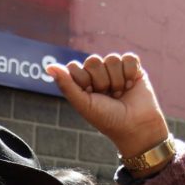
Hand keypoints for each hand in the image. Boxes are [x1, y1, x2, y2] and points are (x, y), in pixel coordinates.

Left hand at [46, 53, 168, 157]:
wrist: (135, 126)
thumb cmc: (106, 118)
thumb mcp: (83, 104)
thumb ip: (66, 85)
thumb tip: (49, 67)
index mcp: (82, 82)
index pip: (74, 66)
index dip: (82, 80)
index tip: (89, 95)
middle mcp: (97, 74)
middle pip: (93, 60)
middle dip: (100, 80)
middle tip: (106, 96)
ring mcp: (115, 70)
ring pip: (112, 59)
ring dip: (116, 80)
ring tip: (119, 94)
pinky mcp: (134, 67)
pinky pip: (129, 58)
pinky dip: (130, 73)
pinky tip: (130, 86)